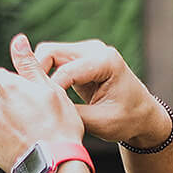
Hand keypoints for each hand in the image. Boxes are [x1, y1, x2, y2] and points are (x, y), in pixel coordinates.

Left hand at [0, 34, 85, 172]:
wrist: (56, 164)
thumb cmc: (58, 124)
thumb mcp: (50, 88)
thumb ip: (29, 64)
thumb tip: (18, 39)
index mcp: (6, 88)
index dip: (15, 85)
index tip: (29, 95)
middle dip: (12, 106)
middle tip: (36, 117)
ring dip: (10, 126)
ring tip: (33, 135)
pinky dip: (10, 144)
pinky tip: (27, 147)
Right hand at [33, 39, 170, 147]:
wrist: (143, 115)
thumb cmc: (127, 120)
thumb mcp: (100, 122)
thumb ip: (71, 114)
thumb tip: (41, 110)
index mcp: (106, 61)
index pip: (66, 70)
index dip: (49, 90)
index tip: (40, 110)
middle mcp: (95, 49)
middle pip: (49, 51)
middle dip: (36, 74)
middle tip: (29, 100)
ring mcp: (85, 52)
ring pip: (47, 54)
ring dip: (38, 74)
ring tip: (35, 99)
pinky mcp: (78, 59)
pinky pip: (52, 62)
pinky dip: (44, 76)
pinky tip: (42, 96)